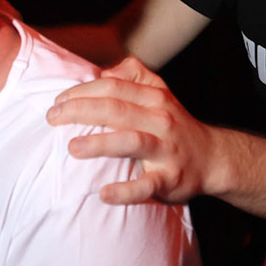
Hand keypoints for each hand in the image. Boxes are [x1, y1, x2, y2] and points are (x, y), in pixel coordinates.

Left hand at [47, 56, 214, 204]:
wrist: (213, 158)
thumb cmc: (175, 126)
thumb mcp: (161, 94)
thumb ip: (134, 76)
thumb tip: (104, 71)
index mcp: (155, 98)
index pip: (113, 88)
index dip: (82, 91)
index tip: (58, 101)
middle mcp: (161, 120)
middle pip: (116, 109)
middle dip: (80, 111)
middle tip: (52, 118)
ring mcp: (165, 150)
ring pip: (130, 141)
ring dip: (99, 143)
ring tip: (72, 148)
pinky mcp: (168, 179)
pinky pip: (145, 186)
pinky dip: (124, 191)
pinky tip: (103, 194)